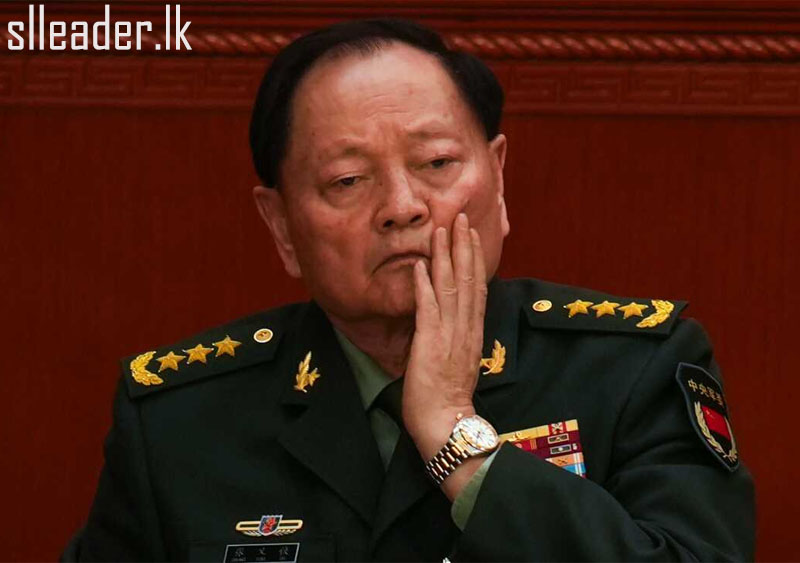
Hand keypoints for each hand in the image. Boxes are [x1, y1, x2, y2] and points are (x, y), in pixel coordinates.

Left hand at [403, 213, 488, 476]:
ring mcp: (449, 334)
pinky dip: (424, 285)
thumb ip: (457, 339)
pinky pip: (428, 308)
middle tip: (460, 218)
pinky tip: (420, 264)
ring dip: (446, 256)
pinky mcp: (431, 343)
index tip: (469, 234)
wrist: (446, 424)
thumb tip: (453, 323)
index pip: (475, 287)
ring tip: (442, 229)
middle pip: (467, 279)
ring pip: (451, 287)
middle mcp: (465, 328)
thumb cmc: (448, 399)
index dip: (472, 258)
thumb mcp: (459, 362)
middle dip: (463, 246)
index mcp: (471, 332)